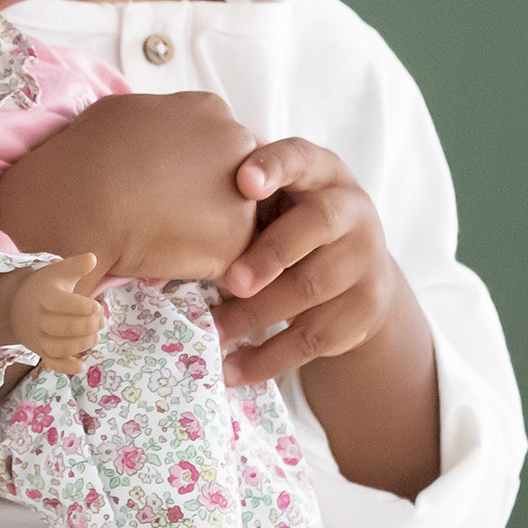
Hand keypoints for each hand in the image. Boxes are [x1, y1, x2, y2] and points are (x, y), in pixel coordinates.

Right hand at [0, 92, 257, 281]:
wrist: (82, 203)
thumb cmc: (90, 153)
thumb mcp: (125, 110)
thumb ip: (160, 119)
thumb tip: (156, 130)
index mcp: (210, 109)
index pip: (220, 143)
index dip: (191, 168)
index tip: (162, 181)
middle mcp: (238, 144)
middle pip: (238, 177)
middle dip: (208, 195)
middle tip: (162, 209)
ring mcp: (243, 192)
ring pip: (232, 218)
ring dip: (204, 228)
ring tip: (159, 230)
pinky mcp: (237, 240)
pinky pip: (222, 255)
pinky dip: (196, 260)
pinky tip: (164, 251)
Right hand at [0, 252, 104, 375]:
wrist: (16, 306)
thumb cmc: (45, 287)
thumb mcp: (58, 272)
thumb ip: (76, 266)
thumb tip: (93, 257)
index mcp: (45, 298)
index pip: (61, 303)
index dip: (80, 307)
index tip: (97, 306)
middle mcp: (39, 320)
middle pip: (62, 328)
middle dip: (86, 326)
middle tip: (102, 320)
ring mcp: (38, 338)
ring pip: (58, 347)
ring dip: (81, 345)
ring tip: (96, 336)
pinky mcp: (40, 351)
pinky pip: (51, 363)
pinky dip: (65, 368)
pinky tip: (82, 366)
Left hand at [212, 138, 397, 386]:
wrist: (362, 277)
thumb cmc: (293, 228)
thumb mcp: (280, 201)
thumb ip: (242, 198)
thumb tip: (162, 210)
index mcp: (324, 174)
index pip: (302, 158)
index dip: (275, 166)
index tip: (243, 180)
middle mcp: (354, 211)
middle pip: (317, 225)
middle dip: (271, 253)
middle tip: (229, 281)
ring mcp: (365, 262)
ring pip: (309, 289)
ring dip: (255, 314)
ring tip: (213, 331)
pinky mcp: (364, 312)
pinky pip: (312, 339)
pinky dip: (267, 359)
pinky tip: (232, 368)